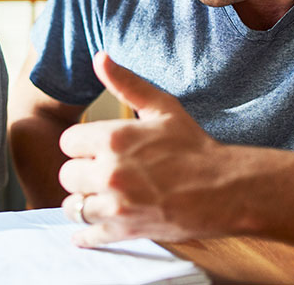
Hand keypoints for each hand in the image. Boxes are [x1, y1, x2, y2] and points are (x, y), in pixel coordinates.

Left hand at [59, 51, 225, 246]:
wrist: (226, 189)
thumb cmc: (194, 145)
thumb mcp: (161, 106)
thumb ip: (126, 82)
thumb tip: (100, 57)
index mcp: (112, 138)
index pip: (67, 142)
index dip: (80, 144)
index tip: (93, 147)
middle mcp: (108, 172)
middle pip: (67, 174)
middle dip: (81, 171)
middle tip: (99, 171)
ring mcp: (116, 204)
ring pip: (73, 206)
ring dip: (82, 201)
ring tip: (98, 195)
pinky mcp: (125, 231)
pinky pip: (89, 236)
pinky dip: (85, 235)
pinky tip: (85, 233)